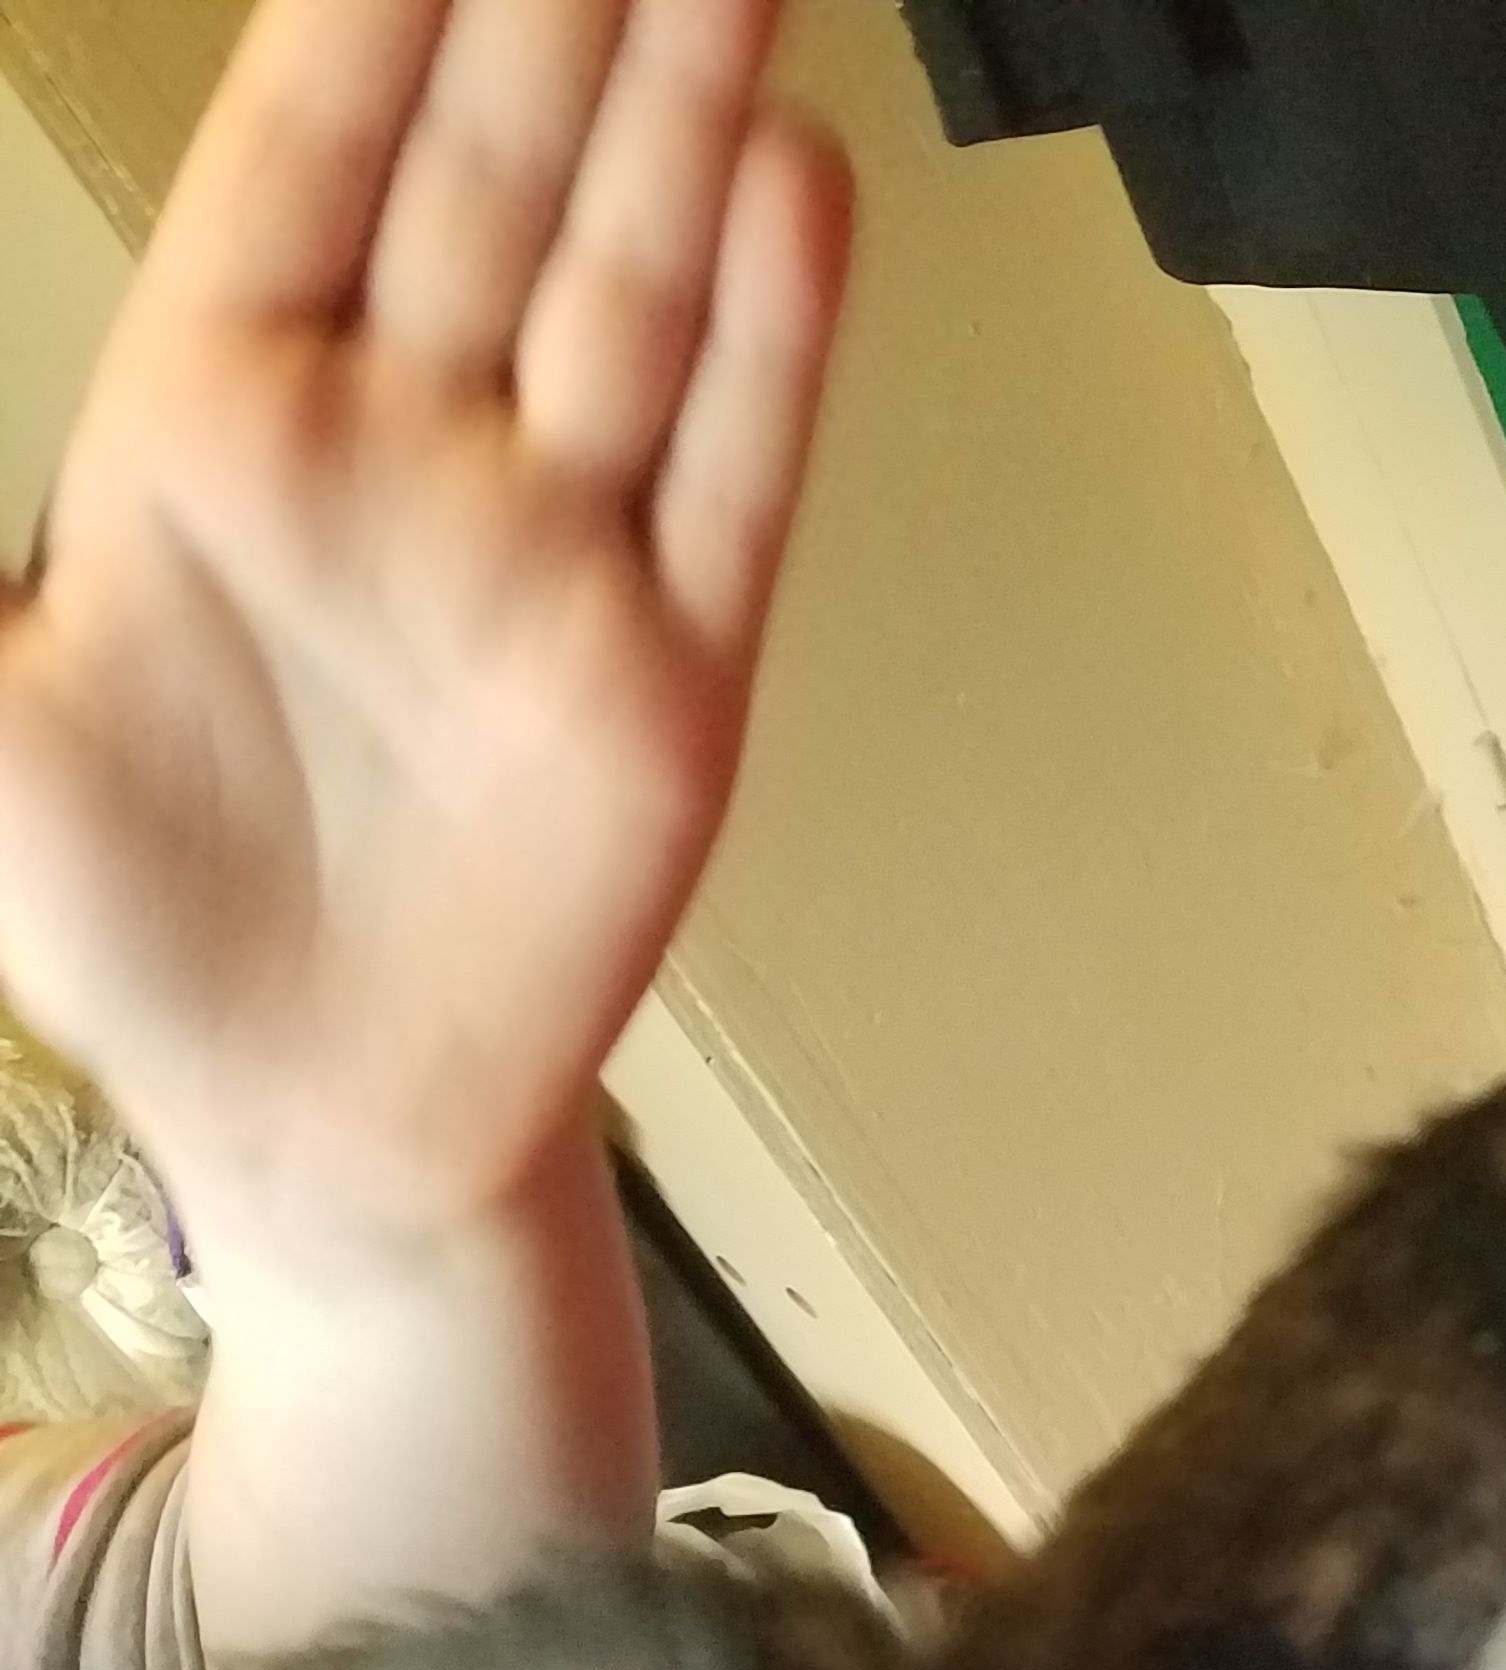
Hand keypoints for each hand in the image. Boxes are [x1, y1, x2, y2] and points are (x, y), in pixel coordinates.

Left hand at [0, 0, 850, 1253]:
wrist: (314, 1143)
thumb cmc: (138, 942)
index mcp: (215, 423)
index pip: (303, 151)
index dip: (371, 3)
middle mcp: (400, 462)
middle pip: (488, 176)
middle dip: (557, 11)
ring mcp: (546, 560)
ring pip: (624, 290)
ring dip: (678, 121)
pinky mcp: (666, 683)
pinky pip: (725, 482)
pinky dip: (768, 347)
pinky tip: (791, 199)